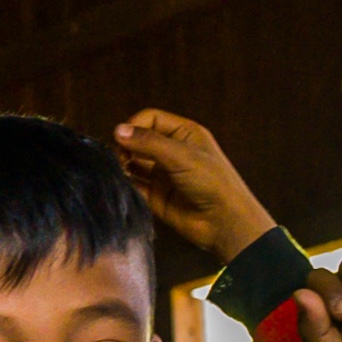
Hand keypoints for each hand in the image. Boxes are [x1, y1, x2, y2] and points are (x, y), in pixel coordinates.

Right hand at [109, 109, 269, 262]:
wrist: (223, 221)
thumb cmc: (212, 182)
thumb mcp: (181, 155)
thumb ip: (148, 142)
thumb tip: (118, 130)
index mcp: (184, 133)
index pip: (150, 119)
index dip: (134, 126)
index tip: (122, 139)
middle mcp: (172, 151)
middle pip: (139, 141)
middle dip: (125, 147)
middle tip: (119, 158)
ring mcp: (163, 174)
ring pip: (133, 163)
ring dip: (123, 166)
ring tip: (119, 172)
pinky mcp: (156, 196)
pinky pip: (134, 186)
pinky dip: (126, 184)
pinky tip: (123, 186)